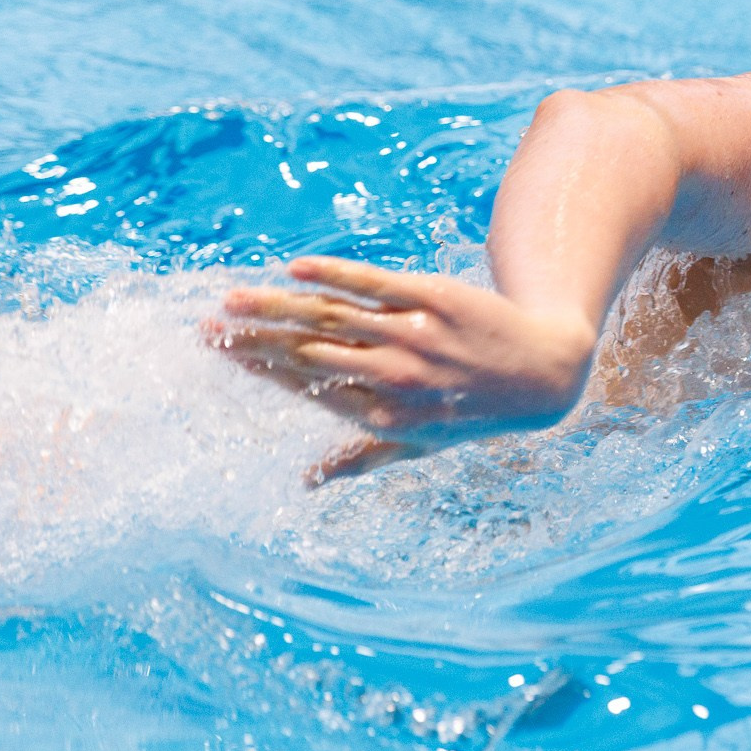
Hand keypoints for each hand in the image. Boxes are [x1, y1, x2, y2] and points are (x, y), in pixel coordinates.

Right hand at [206, 256, 599, 472]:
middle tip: (206, 326)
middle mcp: (394, 374)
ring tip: (233, 297)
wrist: (544, 370)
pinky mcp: (434, 296)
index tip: (219, 351)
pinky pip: (376, 283)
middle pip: (311, 351)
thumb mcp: (420, 444)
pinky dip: (336, 274)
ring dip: (279, 306)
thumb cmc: (472, 411)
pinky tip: (296, 268)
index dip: (260, 368)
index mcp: (383, 413)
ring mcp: (414, 333)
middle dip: (256, 339)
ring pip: (334, 317)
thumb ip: (360, 458)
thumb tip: (307, 482)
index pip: (309, 385)